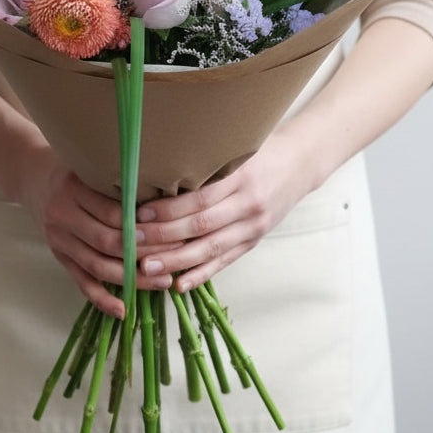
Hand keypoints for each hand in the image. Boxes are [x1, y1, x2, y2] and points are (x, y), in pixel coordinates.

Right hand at [23, 160, 175, 318]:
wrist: (31, 177)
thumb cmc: (73, 170)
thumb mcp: (91, 165)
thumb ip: (119, 181)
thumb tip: (165, 197)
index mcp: (74, 189)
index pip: (114, 213)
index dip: (143, 225)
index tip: (172, 228)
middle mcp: (63, 217)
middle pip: (108, 242)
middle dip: (145, 253)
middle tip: (176, 256)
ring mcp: (59, 241)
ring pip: (98, 267)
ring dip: (132, 279)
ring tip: (164, 281)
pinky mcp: (59, 258)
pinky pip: (82, 283)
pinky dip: (103, 299)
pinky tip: (124, 310)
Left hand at [134, 124, 312, 293]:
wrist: (300, 163)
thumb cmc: (259, 150)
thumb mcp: (235, 148)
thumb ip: (204, 161)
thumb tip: (156, 170)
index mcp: (241, 177)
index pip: (198, 199)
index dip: (167, 209)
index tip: (138, 213)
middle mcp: (248, 204)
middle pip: (201, 226)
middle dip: (164, 236)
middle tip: (132, 243)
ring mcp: (253, 226)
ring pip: (210, 248)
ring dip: (177, 261)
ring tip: (147, 268)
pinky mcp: (254, 241)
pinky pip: (225, 261)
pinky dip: (201, 274)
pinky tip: (179, 284)